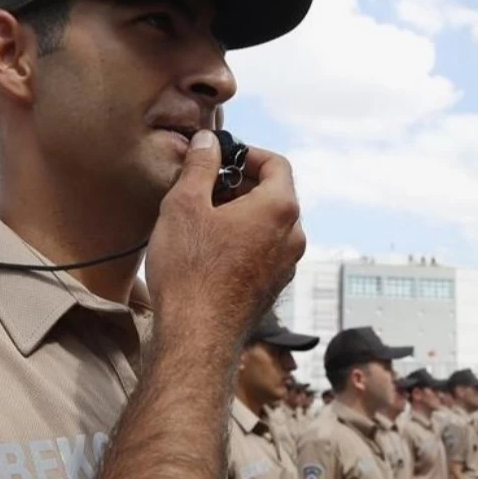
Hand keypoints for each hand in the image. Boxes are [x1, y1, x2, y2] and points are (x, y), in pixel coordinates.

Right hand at [146, 131, 304, 347]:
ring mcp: (286, 265)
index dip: (247, 153)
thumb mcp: (184, 204)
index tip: (220, 157)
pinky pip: (263, 249)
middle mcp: (293, 236)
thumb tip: (207, 142)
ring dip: (240, 212)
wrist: (197, 336)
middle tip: (204, 185)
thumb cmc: (191, 270)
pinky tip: (209, 248)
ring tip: (202, 217)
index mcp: (280, 208)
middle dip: (240, 183)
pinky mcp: (273, 287)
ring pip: (268, 224)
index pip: (276, 163)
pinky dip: (242, 238)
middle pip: (274, 193)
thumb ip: (200, 165)